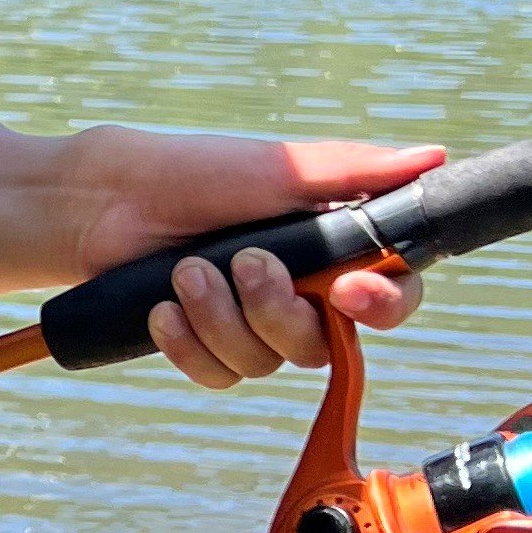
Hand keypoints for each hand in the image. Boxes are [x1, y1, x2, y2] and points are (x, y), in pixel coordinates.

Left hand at [60, 126, 440, 391]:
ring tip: (185, 271)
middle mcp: (300, 292)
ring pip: (267, 363)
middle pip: (324, 342)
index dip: (385, 305)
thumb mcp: (273, 168)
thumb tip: (430, 156)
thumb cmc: (189, 173)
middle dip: (277, 308)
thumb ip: (350, 171)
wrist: (101, 200)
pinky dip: (190, 344)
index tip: (351, 292)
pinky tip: (163, 310)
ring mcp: (252, 323)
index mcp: (329, 248)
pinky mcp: (207, 345)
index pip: (392, 295)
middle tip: (240, 262)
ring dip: (222, 318)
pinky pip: (219, 376)